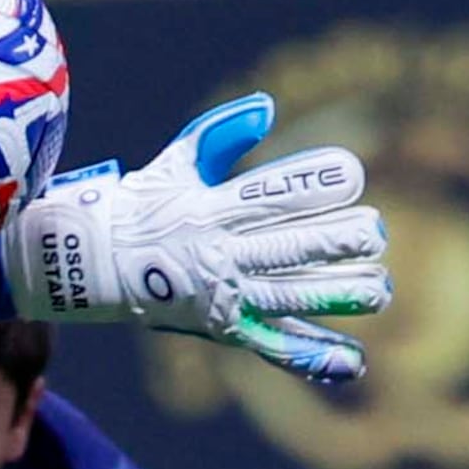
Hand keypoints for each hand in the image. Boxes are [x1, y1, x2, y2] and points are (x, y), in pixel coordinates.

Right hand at [0, 93, 389, 382]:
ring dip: (335, 295)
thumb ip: (220, 133)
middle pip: (286, 248)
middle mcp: (220, 253)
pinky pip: (273, 345)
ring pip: (288, 297)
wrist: (89, 266)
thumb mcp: (175, 163)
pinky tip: (353, 361)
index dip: (312, 184)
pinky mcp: (225, 329)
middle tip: (375, 232)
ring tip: (380, 289)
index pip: (269, 194)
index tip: (353, 175)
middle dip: (335, 241)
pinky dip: (312, 356)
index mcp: (211, 208)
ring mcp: (223, 295)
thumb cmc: (142, 207)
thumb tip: (266, 106)